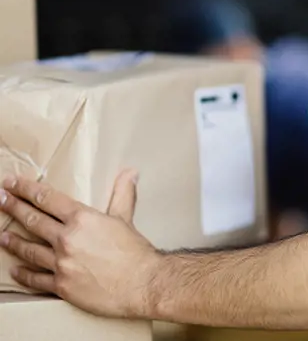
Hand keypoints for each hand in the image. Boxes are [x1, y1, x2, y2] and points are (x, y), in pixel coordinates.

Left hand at [0, 170, 161, 318]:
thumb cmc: (135, 252)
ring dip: (13, 241)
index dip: (26, 189)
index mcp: (82, 219)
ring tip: (2, 236)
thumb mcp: (126, 218)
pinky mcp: (61, 285)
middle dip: (13, 208)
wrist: (142, 283)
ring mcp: (61, 263)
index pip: (47, 199)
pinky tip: (15, 270)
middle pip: (33, 220)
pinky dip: (24, 274)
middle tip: (0, 199)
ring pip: (29, 250)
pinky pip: (36, 279)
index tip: (11, 183)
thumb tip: (130, 172)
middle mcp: (67, 239)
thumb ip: (123, 194)